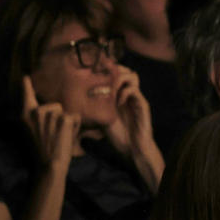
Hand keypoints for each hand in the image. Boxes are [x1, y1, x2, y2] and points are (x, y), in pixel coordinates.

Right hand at [21, 75, 77, 172]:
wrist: (49, 167)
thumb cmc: (42, 152)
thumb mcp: (32, 132)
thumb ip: (36, 118)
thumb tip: (46, 108)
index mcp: (26, 115)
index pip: (27, 95)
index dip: (27, 86)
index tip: (26, 77)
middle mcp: (36, 111)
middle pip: (55, 106)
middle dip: (59, 117)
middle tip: (53, 135)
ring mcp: (50, 114)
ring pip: (66, 112)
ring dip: (67, 123)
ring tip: (60, 137)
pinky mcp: (63, 118)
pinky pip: (75, 117)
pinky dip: (75, 127)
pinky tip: (67, 138)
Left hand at [103, 66, 163, 191]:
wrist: (132, 149)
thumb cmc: (118, 135)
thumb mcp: (102, 118)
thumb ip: (96, 108)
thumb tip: (77, 102)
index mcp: (121, 95)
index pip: (117, 74)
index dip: (107, 70)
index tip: (94, 72)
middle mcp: (130, 94)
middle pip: (126, 70)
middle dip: (114, 71)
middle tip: (103, 80)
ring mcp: (137, 98)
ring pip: (133, 76)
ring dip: (119, 80)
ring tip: (111, 92)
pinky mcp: (143, 106)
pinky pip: (134, 91)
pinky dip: (124, 93)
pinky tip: (118, 103)